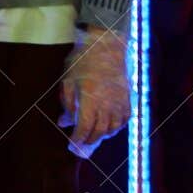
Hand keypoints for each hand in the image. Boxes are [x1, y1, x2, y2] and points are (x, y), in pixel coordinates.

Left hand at [59, 28, 130, 153]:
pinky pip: (124, 120)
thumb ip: (68, 104)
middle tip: (79, 146)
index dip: (78, 139)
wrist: (106, 46)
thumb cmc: (83, 62)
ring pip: (112, 128)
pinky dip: (116, 128)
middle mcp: (108, 104)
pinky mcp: (128, 99)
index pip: (84, 127)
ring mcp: (120, 102)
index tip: (71, 145)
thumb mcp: (68, 81)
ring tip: (92, 137)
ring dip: (101, 136)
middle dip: (88, 141)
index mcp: (90, 99)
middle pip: (99, 131)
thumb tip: (64, 122)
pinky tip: (108, 129)